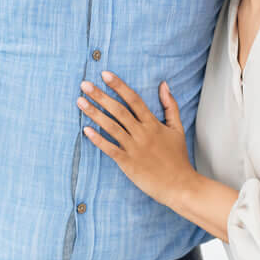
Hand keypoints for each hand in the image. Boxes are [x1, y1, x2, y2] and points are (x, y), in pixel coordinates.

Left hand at [77, 71, 196, 205]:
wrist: (180, 185)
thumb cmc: (178, 157)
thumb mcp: (177, 128)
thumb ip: (170, 105)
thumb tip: (164, 85)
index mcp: (153, 124)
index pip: (133, 99)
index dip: (119, 85)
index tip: (105, 74)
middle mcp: (142, 133)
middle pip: (118, 110)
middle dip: (100, 95)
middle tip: (84, 84)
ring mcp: (134, 148)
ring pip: (111, 127)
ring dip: (94, 113)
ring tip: (80, 101)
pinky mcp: (128, 163)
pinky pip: (110, 149)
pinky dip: (98, 139)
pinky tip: (85, 130)